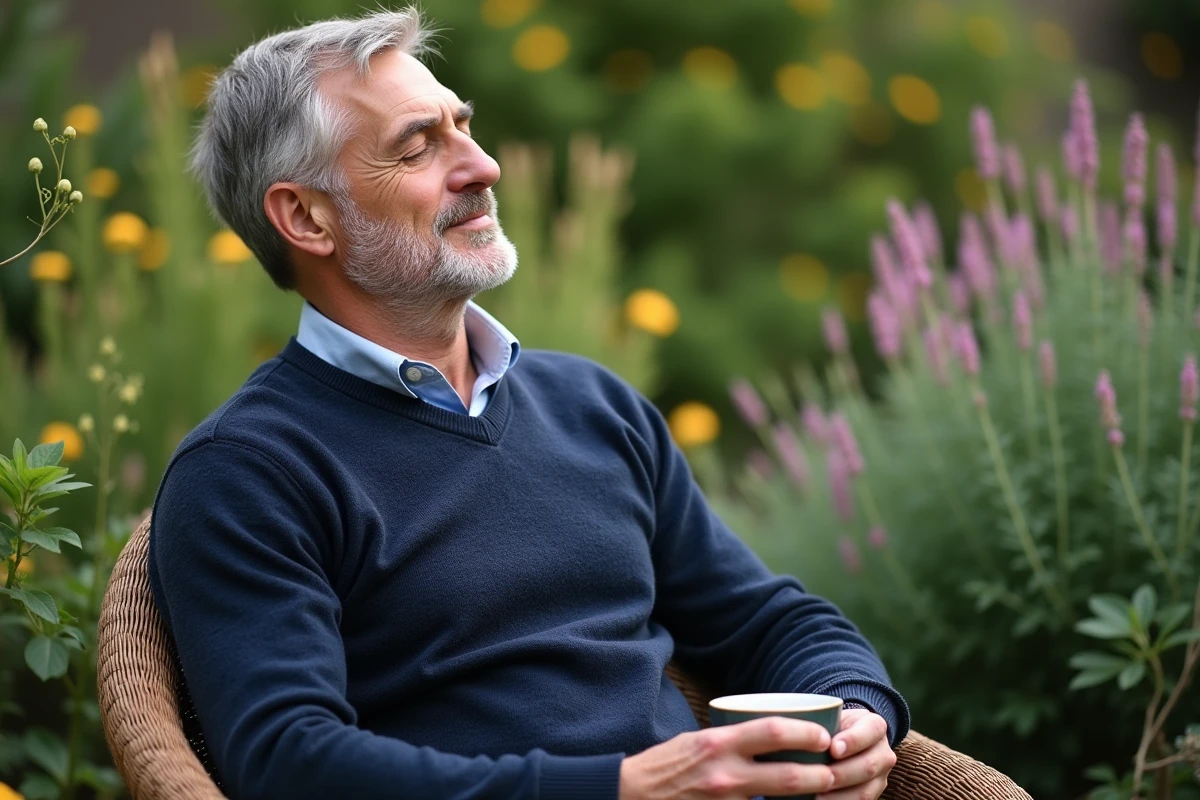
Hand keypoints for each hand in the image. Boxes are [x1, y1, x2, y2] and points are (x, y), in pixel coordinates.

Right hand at [618, 716, 835, 798]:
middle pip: (787, 775)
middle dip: (819, 775)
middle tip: (832, 773)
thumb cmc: (666, 765)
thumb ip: (732, 742)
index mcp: (718, 743)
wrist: (632, 795)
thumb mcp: (698, 741)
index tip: (823, 735)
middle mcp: (724, 774)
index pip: (773, 731)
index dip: (805, 732)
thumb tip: (770, 737)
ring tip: (819, 793)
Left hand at [816, 708, 895, 799]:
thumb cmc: (834, 727)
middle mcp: (883, 753)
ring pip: (865, 791)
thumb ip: (824, 723)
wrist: (847, 740)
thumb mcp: (833, 717)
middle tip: (820, 775)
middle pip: (869, 765)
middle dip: (842, 773)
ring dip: (839, 795)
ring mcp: (880, 777)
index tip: (833, 748)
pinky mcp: (872, 795)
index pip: (871, 730)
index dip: (853, 740)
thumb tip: (801, 734)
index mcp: (875, 726)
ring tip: (817, 793)